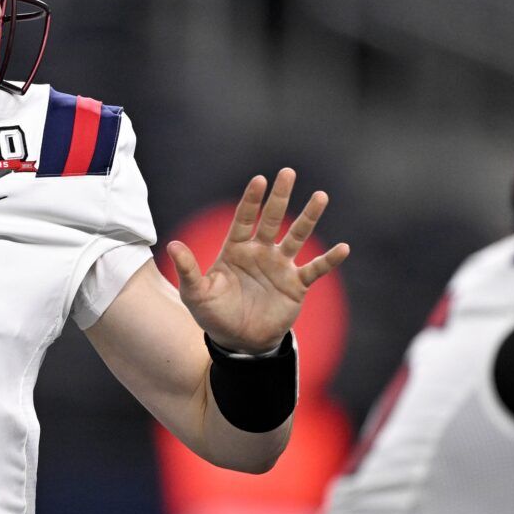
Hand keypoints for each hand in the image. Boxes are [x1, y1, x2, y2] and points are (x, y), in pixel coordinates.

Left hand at [169, 168, 348, 354]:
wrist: (238, 341)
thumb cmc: (214, 315)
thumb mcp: (195, 293)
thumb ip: (187, 269)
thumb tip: (170, 245)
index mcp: (236, 249)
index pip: (244, 218)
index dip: (251, 200)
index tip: (259, 180)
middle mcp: (260, 252)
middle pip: (272, 219)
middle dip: (280, 197)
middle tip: (288, 172)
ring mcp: (279, 266)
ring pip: (297, 236)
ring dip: (308, 218)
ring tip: (320, 196)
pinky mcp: (295, 285)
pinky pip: (315, 269)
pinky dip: (329, 260)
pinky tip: (343, 248)